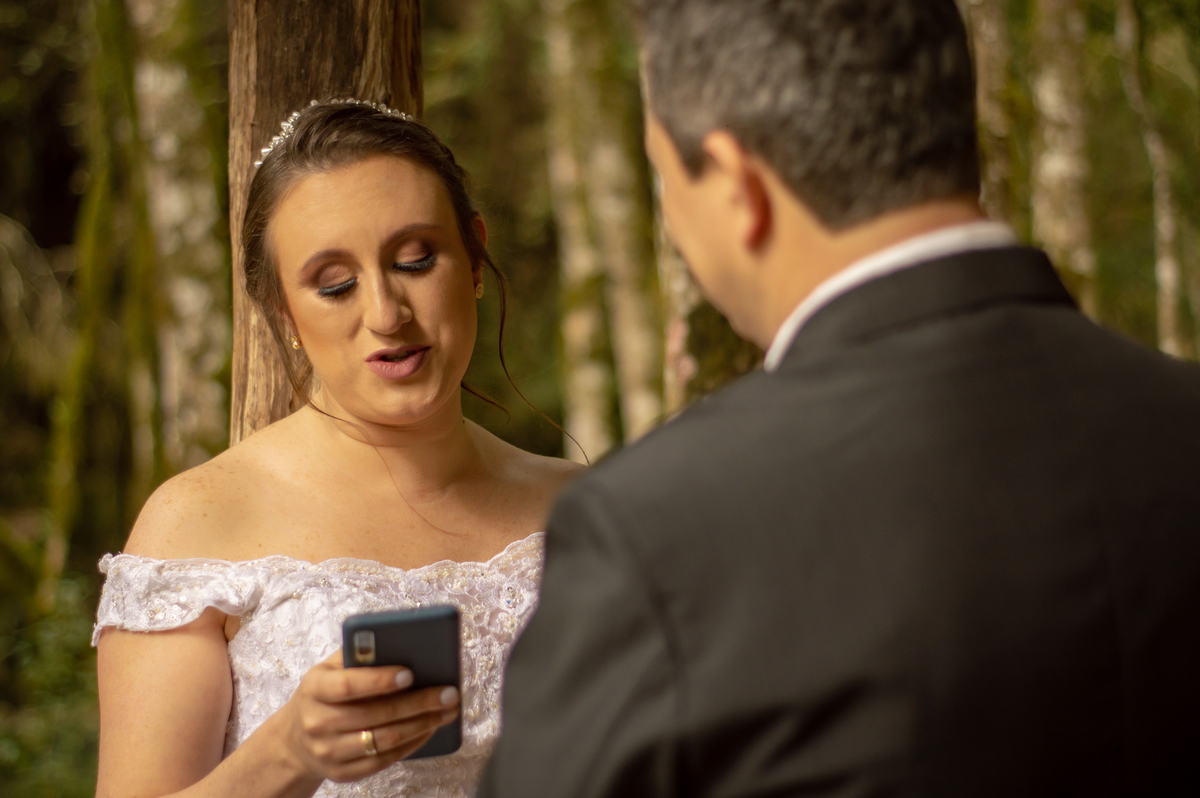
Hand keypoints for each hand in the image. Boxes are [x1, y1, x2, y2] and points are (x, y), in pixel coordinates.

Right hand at [275, 650, 459, 783]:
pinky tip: (429, 729)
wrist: (296, 739)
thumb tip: (402, 643)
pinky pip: (383, 761)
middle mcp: (317, 722)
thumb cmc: (325, 693)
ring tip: (447, 711)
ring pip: (383, 740)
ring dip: (422, 725)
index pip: (347, 685)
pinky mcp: (342, 773)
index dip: (379, 680)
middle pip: (374, 714)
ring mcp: (328, 752)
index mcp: (314, 688)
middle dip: (418, 703)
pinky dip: (411, 745)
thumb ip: (358, 655)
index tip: (410, 673)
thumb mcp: (330, 668)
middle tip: (449, 693)